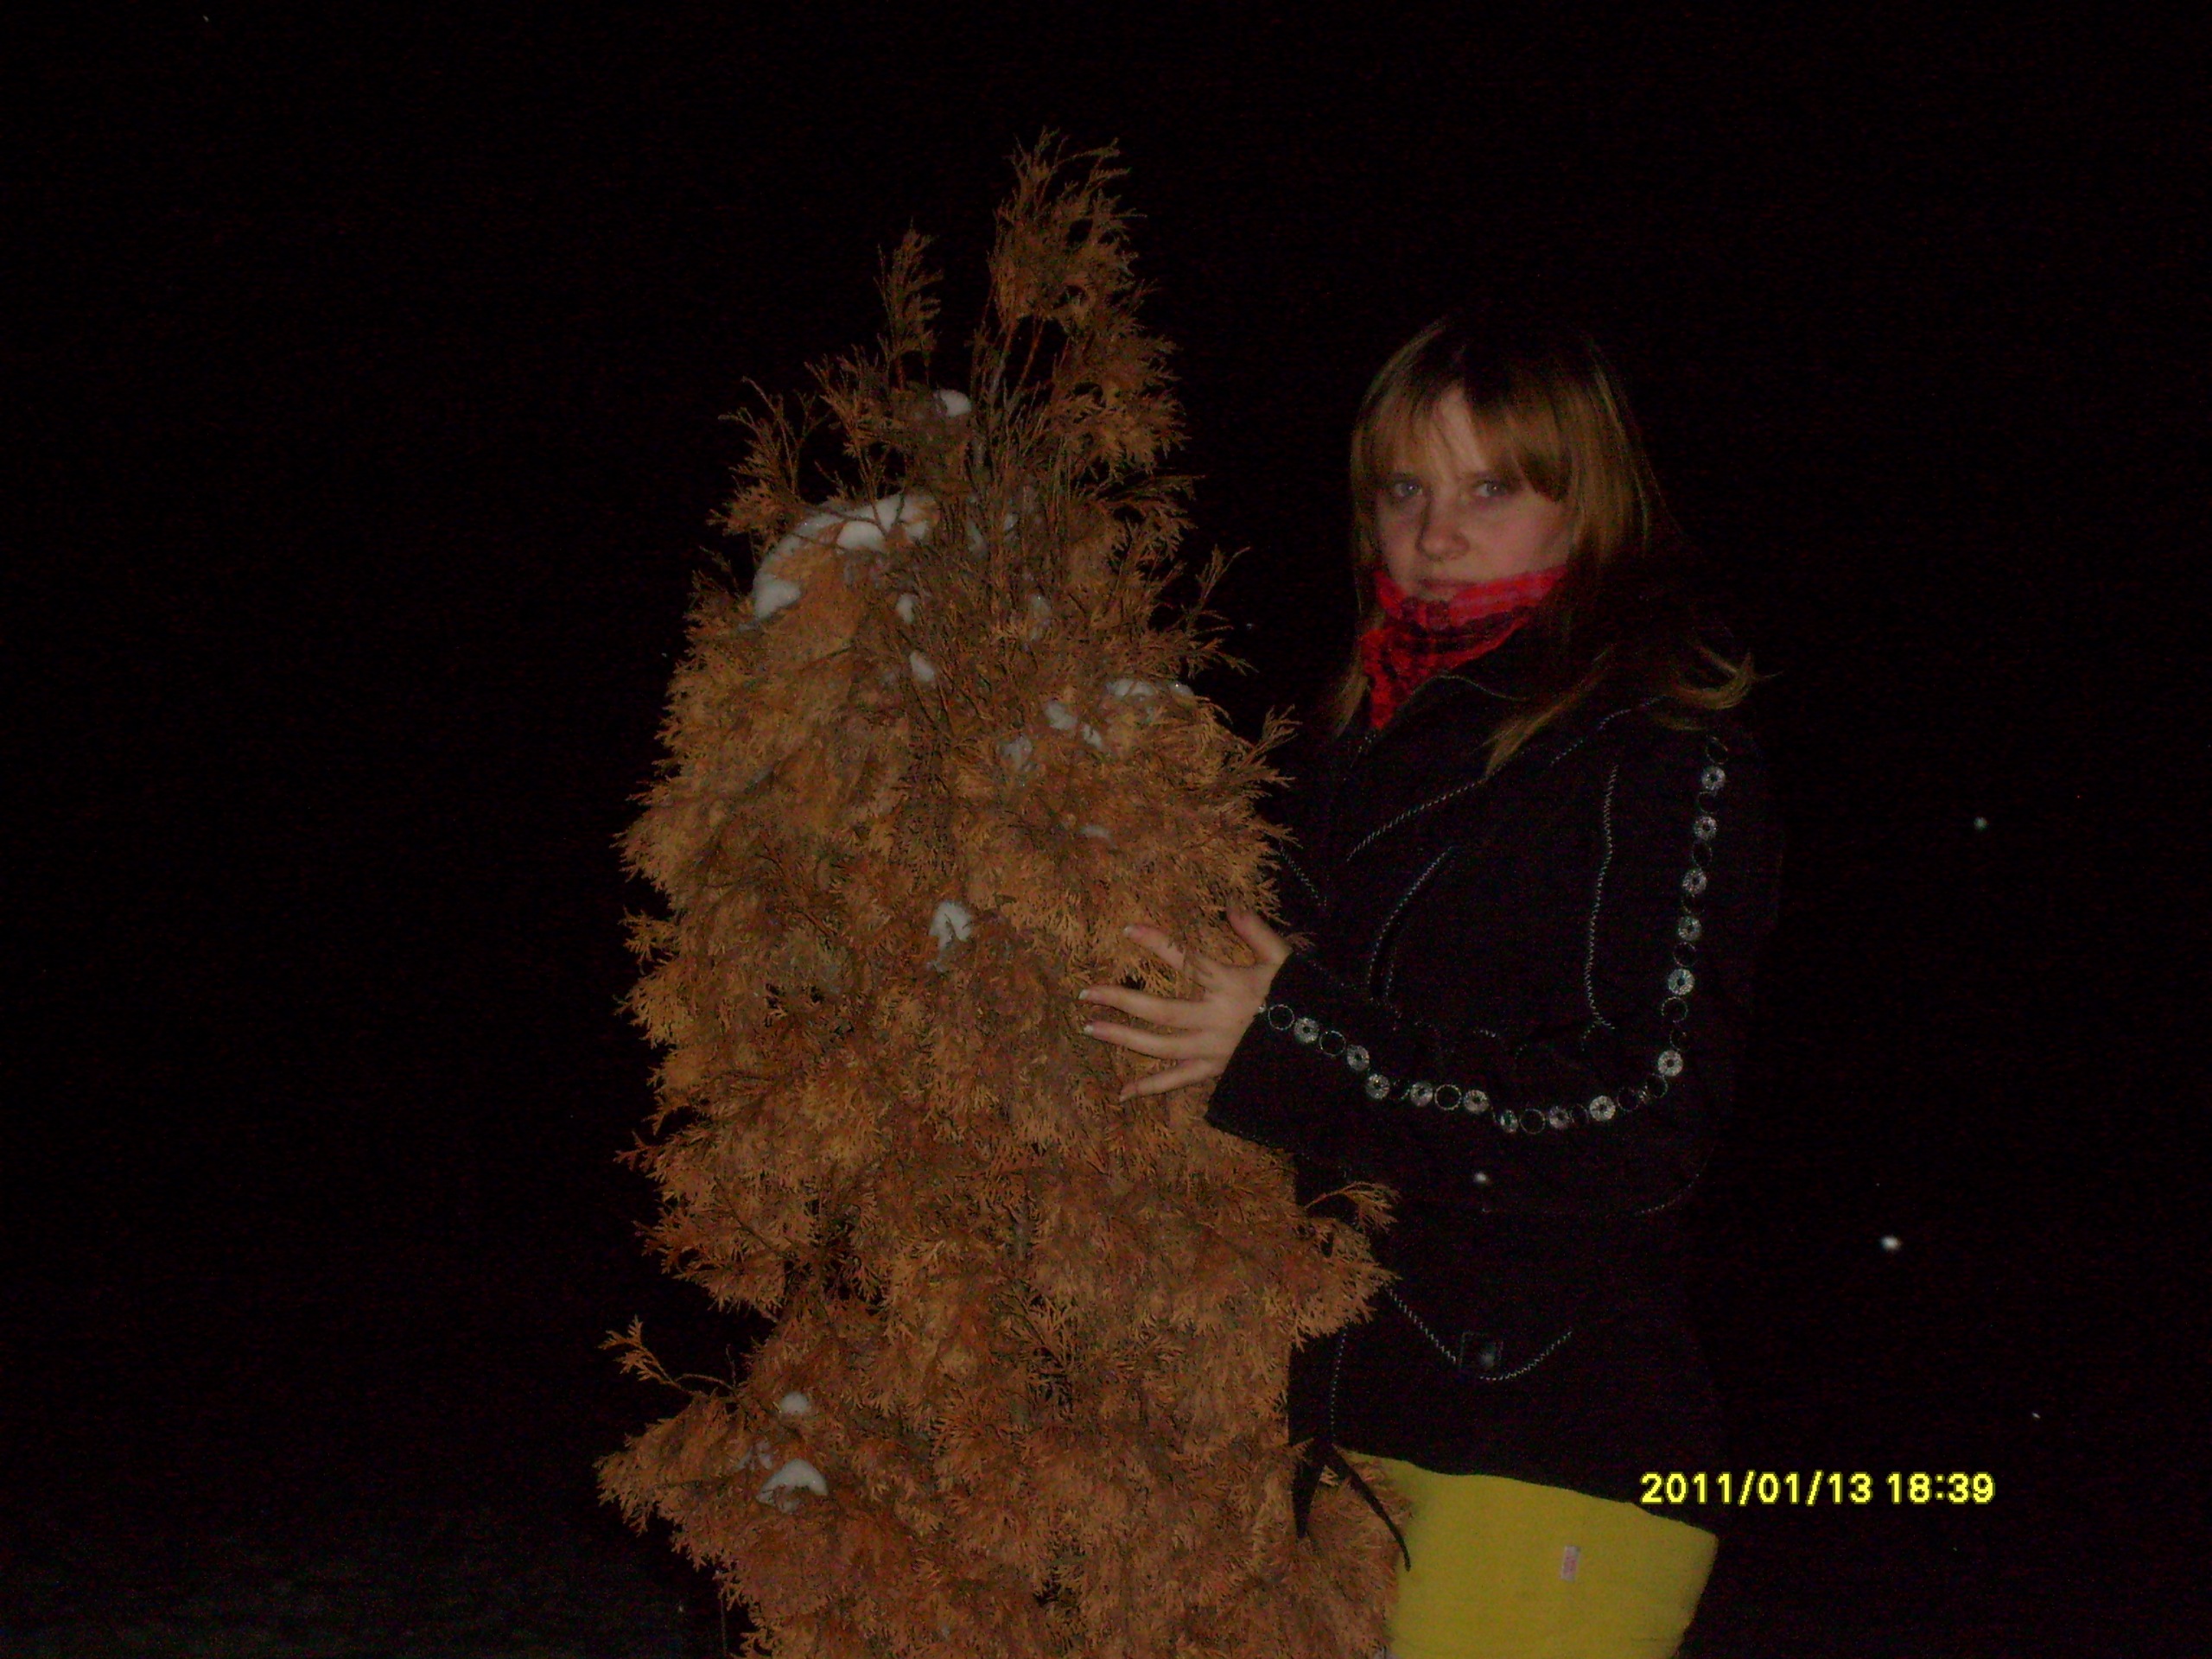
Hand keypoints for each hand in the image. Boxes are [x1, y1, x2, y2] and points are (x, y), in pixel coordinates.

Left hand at [1077, 910, 1291, 1099]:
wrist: (1318, 1047)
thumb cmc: (1300, 999)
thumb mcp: (1285, 959)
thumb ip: (1257, 932)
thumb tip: (1231, 906)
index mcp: (1230, 985)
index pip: (1185, 959)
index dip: (1156, 943)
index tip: (1126, 930)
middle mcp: (1215, 1018)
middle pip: (1159, 1010)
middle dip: (1120, 1000)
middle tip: (1086, 993)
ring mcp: (1212, 1049)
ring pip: (1159, 1046)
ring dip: (1122, 1038)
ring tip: (1090, 1028)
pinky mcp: (1213, 1071)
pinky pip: (1177, 1082)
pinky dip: (1149, 1088)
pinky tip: (1122, 1093)